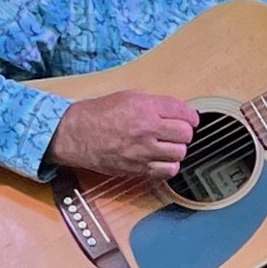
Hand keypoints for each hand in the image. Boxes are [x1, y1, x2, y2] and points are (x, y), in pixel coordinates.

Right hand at [46, 90, 199, 179]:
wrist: (75, 134)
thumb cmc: (97, 114)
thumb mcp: (127, 97)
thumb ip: (154, 104)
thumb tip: (175, 111)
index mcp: (145, 107)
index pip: (184, 113)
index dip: (191, 116)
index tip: (190, 119)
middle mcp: (147, 129)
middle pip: (185, 134)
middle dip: (184, 132)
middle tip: (177, 132)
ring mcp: (143, 151)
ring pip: (179, 154)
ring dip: (177, 149)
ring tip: (168, 146)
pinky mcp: (138, 169)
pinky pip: (167, 171)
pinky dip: (169, 166)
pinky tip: (161, 159)